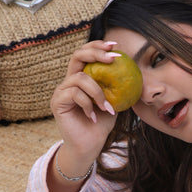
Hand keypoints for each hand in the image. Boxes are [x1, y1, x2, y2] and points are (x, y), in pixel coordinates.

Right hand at [51, 40, 119, 158]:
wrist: (89, 146)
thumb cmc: (101, 124)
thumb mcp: (113, 102)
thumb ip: (117, 87)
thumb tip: (134, 72)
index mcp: (81, 78)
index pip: (86, 54)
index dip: (98, 46)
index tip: (115, 47)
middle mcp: (69, 81)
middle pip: (77, 55)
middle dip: (96, 53)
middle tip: (112, 59)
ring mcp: (61, 91)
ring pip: (80, 78)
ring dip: (97, 92)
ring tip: (106, 107)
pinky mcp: (57, 102)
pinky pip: (74, 94)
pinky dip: (88, 104)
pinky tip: (93, 116)